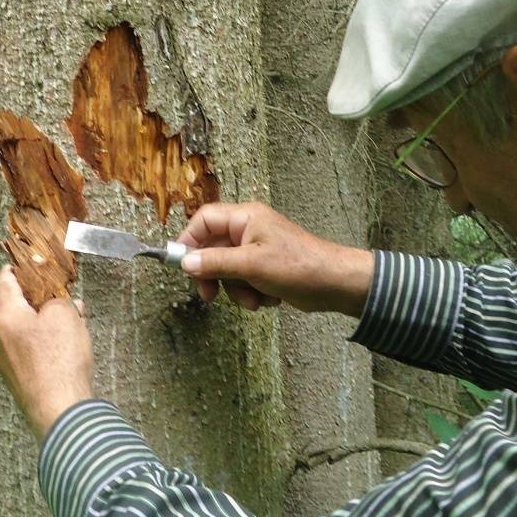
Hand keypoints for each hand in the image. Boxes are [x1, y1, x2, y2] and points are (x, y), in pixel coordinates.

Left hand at [0, 265, 93, 440]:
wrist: (60, 411)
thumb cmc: (60, 359)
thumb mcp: (65, 315)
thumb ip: (59, 300)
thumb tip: (61, 302)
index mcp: (4, 317)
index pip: (3, 282)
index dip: (15, 268)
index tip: (25, 261)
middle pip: (14, 307)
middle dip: (37, 297)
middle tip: (58, 290)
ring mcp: (6, 361)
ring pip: (23, 329)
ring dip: (44, 320)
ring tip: (72, 317)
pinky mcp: (18, 379)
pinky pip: (28, 350)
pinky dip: (44, 341)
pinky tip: (67, 344)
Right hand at [178, 201, 372, 316]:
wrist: (335, 284)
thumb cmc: (298, 266)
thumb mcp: (251, 265)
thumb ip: (215, 263)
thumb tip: (185, 262)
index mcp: (245, 218)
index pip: (204, 220)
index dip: (189, 240)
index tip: (181, 264)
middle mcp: (249, 230)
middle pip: (213, 249)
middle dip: (214, 275)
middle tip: (209, 295)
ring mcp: (258, 250)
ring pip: (228, 270)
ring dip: (237, 289)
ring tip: (255, 298)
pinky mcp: (266, 269)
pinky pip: (244, 281)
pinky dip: (252, 293)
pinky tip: (270, 298)